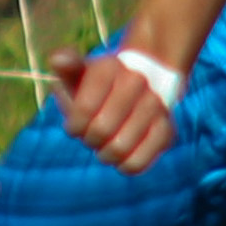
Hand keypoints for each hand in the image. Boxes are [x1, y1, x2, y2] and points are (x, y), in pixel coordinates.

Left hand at [47, 43, 180, 173]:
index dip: (74, 126)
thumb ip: (65, 65)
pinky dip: (124, 165)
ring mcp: (155, 105)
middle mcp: (136, 82)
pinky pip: (138, 163)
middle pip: (100, 130)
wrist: (139, 88)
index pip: (84, 109)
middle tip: (91, 136)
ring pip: (119, 149)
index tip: (74, 126)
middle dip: (89, 139)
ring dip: (105, 154)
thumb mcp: (77, 73)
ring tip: (106, 146)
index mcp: (110, 68)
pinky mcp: (167, 130)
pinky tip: (122, 156)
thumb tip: (58, 60)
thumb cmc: (95, 87)